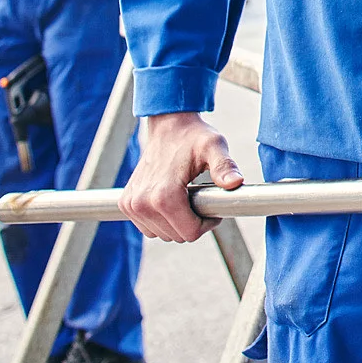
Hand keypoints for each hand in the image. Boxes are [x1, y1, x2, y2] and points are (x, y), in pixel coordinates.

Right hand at [119, 112, 243, 241]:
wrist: (168, 127)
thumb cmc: (192, 137)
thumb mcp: (214, 148)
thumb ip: (224, 167)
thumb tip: (235, 183)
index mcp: (164, 196)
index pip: (190, 233)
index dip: (207, 222)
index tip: (210, 203)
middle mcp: (142, 204)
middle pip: (177, 236)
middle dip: (193, 222)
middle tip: (199, 198)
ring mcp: (131, 205)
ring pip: (163, 234)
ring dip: (177, 222)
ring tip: (185, 197)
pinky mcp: (126, 204)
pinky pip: (149, 228)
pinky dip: (162, 220)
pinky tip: (170, 200)